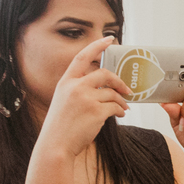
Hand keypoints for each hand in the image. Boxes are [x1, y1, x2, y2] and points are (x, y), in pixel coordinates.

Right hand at [41, 36, 130, 157]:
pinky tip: (120, 115)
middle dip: (119, 81)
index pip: (82, 57)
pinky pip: (116, 107)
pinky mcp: (96, 111)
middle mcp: (75, 87)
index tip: (109, 39)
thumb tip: (106, 88)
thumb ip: (80, 90)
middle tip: (128, 90)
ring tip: (124, 108)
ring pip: (113, 93)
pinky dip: (121, 111)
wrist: (56, 145)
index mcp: (65, 82)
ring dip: (122, 101)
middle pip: (105, 74)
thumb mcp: (65, 101)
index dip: (96, 46)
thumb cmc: (62, 126)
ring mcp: (85, 98)